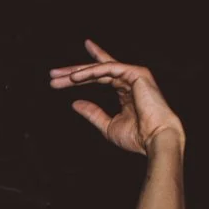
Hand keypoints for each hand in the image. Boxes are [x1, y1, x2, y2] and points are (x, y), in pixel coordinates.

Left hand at [50, 41, 183, 155]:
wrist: (156, 140)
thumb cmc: (138, 137)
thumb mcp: (108, 126)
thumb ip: (93, 113)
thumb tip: (75, 104)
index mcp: (124, 90)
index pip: (99, 77)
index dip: (80, 75)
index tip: (60, 77)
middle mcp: (128, 79)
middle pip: (96, 70)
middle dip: (73, 72)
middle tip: (52, 74)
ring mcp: (133, 74)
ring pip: (100, 68)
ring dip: (78, 71)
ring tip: (58, 76)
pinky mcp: (136, 73)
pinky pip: (109, 68)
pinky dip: (91, 72)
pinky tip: (75, 77)